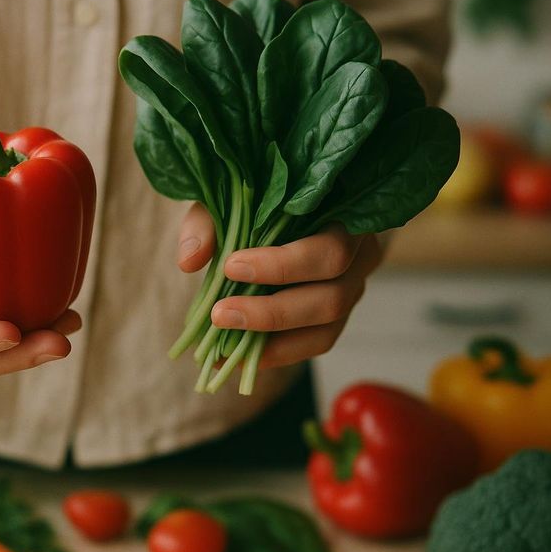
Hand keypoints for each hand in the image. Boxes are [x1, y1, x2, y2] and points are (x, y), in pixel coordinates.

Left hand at [177, 203, 382, 368]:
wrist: (287, 206)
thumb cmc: (265, 195)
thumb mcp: (235, 196)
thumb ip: (211, 221)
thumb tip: (189, 260)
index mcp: (346, 219)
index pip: (329, 249)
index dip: (283, 264)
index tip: (230, 266)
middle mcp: (361, 258)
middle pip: (332, 297)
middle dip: (272, 311)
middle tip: (220, 314)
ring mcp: (353, 290)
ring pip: (326, 328)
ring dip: (271, 339)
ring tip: (221, 343)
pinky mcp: (337, 316)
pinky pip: (313, 344)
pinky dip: (273, 354)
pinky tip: (232, 356)